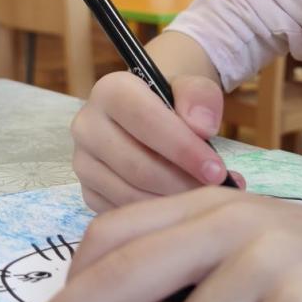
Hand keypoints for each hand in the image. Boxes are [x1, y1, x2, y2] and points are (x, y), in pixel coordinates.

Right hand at [71, 70, 242, 212]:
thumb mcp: (194, 87)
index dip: (183, 148)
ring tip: (206, 198)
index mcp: (110, 91)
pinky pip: (124, 212)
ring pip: (131, 194)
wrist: (152, 113)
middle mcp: (87, 126)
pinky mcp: (88, 192)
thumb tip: (203, 128)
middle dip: (183, 183)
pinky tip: (182, 205)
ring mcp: (84, 163)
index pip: (144, 120)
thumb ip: (201, 97)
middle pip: (137, 165)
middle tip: (217, 193)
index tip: (217, 170)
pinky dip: (158, 213)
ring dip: (173, 202)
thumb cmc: (175, 102)